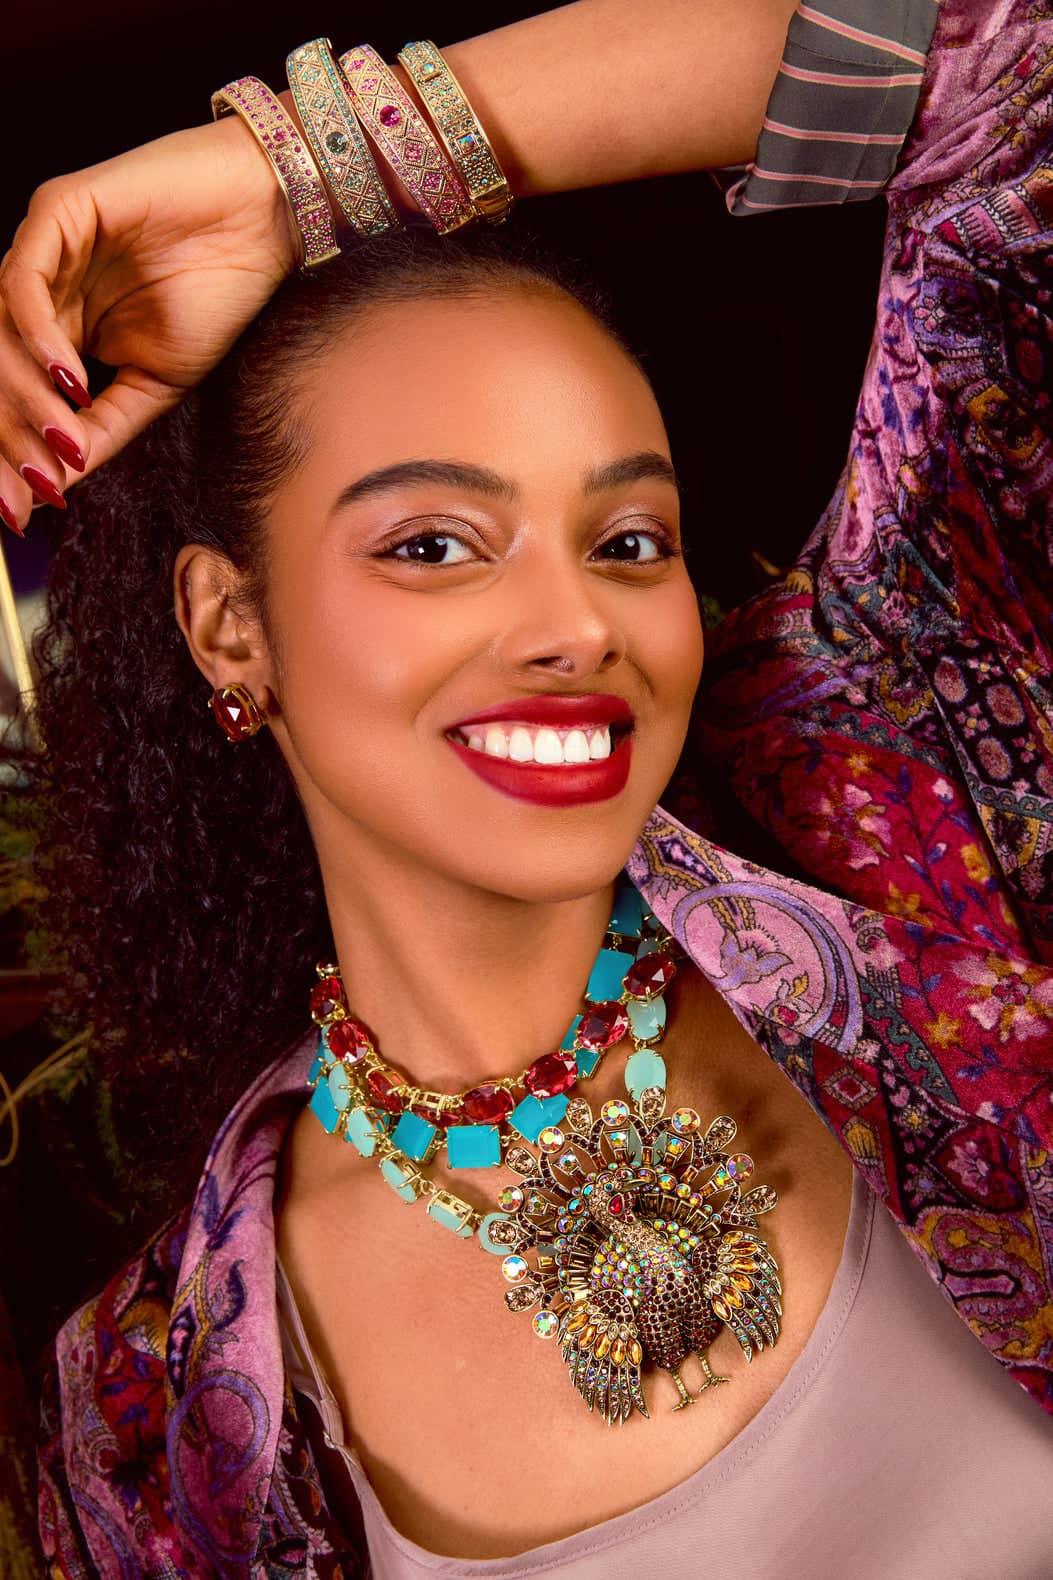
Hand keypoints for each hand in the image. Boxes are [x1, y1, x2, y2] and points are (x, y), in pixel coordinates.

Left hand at [0, 113, 298, 529]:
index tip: (19, 515)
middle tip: (25, 490)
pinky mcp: (58, 212)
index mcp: (62, 329)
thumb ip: (105, 426)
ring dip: (26, 394)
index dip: (11, 455)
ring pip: (1, 331)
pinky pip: (25, 281)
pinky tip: (68, 375)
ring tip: (60, 437)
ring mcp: (46, 252)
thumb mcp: (158, 383)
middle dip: (6, 436)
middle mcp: (44, 292)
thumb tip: (57, 481)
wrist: (266, 223)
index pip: (16, 395)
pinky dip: (38, 334)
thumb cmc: (223, 293)